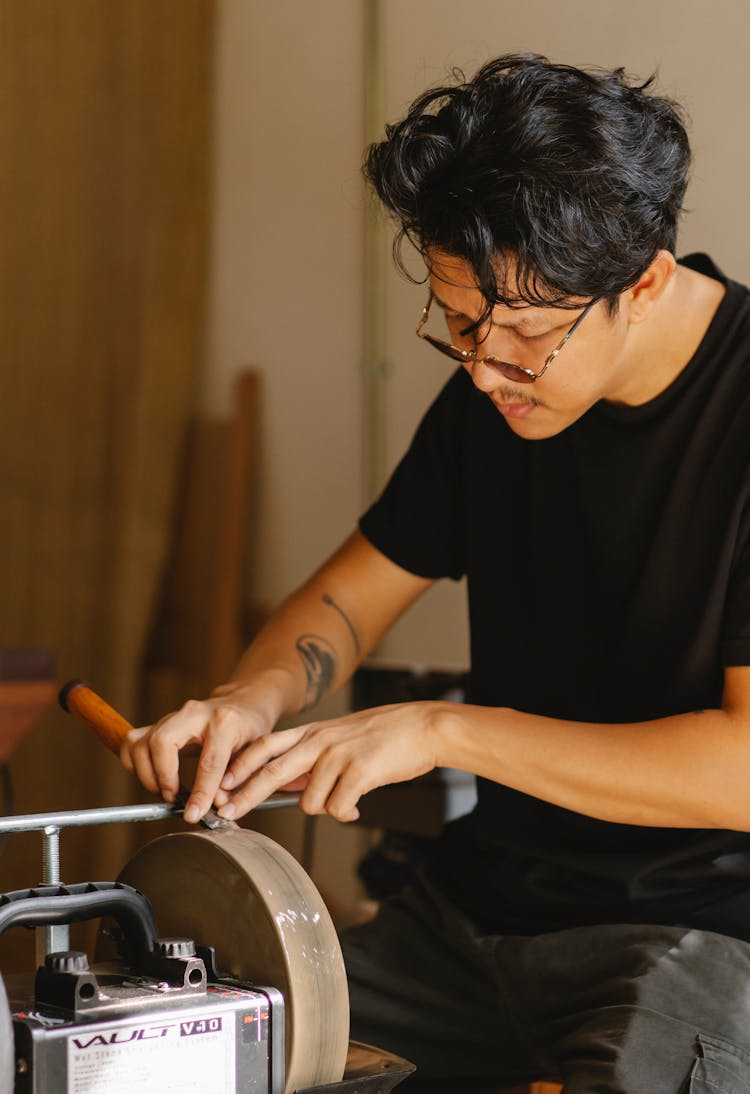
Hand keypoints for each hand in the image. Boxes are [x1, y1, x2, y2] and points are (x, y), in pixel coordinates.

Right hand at [120, 681, 281, 821]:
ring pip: (141, 742)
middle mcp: (194, 714)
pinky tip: (151, 778)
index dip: (200, 793)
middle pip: (162, 742)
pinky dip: (133, 764)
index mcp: (225, 722)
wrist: (240, 705)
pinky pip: (132, 742)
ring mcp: (173, 716)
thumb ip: (237, 782)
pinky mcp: (158, 723)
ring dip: (146, 774)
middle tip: (173, 797)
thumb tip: (217, 808)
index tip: (194, 814)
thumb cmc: (248, 731)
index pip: (209, 761)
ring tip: (164, 791)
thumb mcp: (254, 755)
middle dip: (162, 777)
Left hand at [215, 701, 451, 822]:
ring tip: (344, 800)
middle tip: (227, 814)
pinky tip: (357, 806)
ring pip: (309, 802)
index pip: (266, 747)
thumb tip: (287, 786)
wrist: (422, 728)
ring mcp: (338, 755)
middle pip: (271, 772)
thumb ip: (313, 758)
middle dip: (246, 796)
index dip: (241, 767)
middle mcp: (320, 741)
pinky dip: (346, 813)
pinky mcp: (358, 772)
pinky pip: (337, 809)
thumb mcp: (340, 737)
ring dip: (325, 808)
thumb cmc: (384, 735)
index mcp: (313, 732)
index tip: (223, 786)